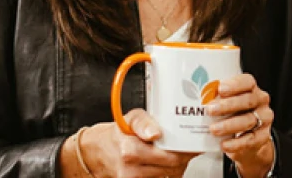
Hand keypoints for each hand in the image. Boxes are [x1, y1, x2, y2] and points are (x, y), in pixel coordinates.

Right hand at [71, 109, 199, 177]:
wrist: (98, 151)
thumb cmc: (118, 133)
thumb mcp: (131, 118)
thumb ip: (144, 122)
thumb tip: (155, 133)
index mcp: (131, 150)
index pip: (171, 156)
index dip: (186, 151)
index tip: (193, 145)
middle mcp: (131, 169)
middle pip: (172, 167)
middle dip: (184, 158)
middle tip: (188, 148)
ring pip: (168, 175)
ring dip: (176, 166)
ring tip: (174, 153)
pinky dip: (165, 172)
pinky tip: (164, 163)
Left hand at [205, 73, 274, 176]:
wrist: (246, 138)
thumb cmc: (232, 115)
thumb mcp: (226, 103)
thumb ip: (214, 98)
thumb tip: (187, 96)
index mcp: (251, 89)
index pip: (247, 82)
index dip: (235, 84)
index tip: (220, 88)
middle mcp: (260, 102)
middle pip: (248, 100)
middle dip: (228, 105)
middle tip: (210, 109)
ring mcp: (263, 119)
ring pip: (248, 120)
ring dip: (229, 125)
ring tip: (213, 129)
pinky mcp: (262, 137)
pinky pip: (250, 140)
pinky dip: (236, 143)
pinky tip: (224, 144)